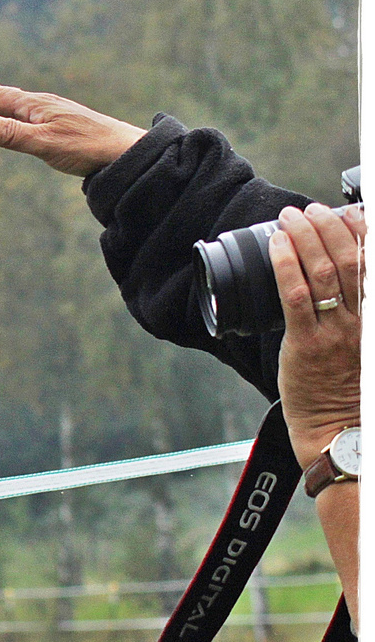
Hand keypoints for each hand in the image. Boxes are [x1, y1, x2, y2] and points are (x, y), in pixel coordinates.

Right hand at [0, 74, 146, 176]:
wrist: (126, 152)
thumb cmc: (86, 148)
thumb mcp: (42, 143)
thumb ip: (8, 133)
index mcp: (35, 107)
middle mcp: (41, 105)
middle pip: (0, 98)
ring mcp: (52, 113)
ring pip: (13, 105)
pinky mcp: (61, 123)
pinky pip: (25, 112)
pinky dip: (9, 111)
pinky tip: (14, 115)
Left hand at [270, 203, 362, 469]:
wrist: (341, 432)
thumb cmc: (352, 388)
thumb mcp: (367, 345)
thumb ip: (362, 310)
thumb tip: (347, 280)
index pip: (374, 265)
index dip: (363, 232)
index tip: (350, 211)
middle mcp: (363, 321)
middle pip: (349, 260)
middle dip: (330, 227)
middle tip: (313, 209)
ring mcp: (336, 332)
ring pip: (322, 272)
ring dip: (305, 237)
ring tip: (291, 217)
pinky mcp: (307, 343)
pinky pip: (295, 296)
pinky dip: (285, 263)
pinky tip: (277, 244)